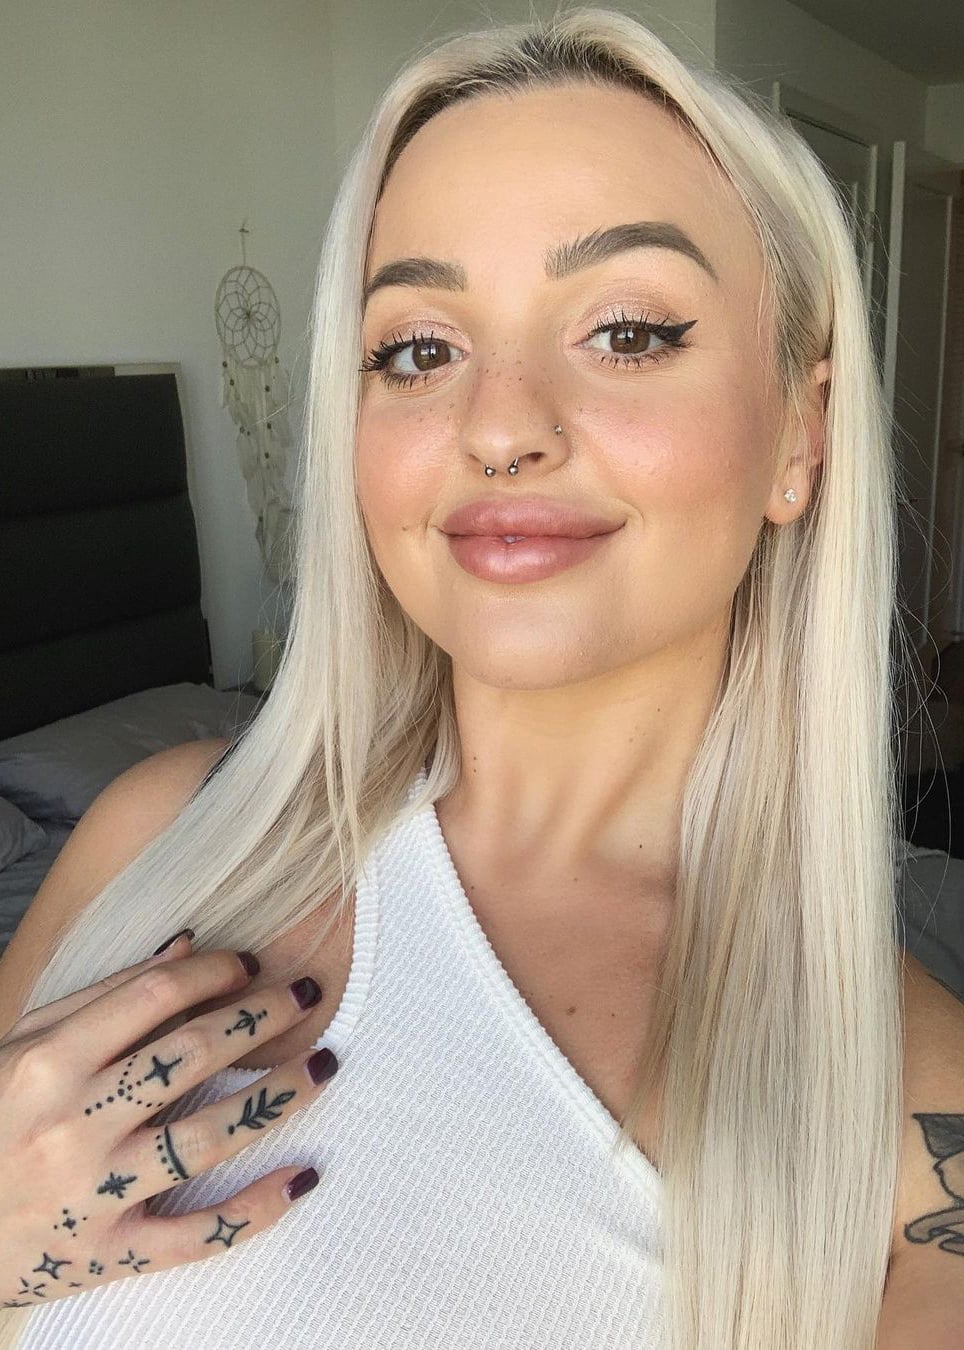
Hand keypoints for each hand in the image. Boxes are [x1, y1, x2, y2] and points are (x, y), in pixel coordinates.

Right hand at [0, 935, 336, 1307]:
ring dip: (275, 1098)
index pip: (156, 996)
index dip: (217, 972)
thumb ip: (104, 996)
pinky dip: (253, 1210)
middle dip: (262, 1017)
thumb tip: (188, 945)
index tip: (254, 964)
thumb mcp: (23, 1047)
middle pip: (191, 1055)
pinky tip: (302, 1177)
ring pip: (204, 1138)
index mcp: (50, 1062)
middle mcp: (73, 1124)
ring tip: (322, 1065)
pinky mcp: (105, 1255)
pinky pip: (194, 1237)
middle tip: (309, 995)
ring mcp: (92, 1192)